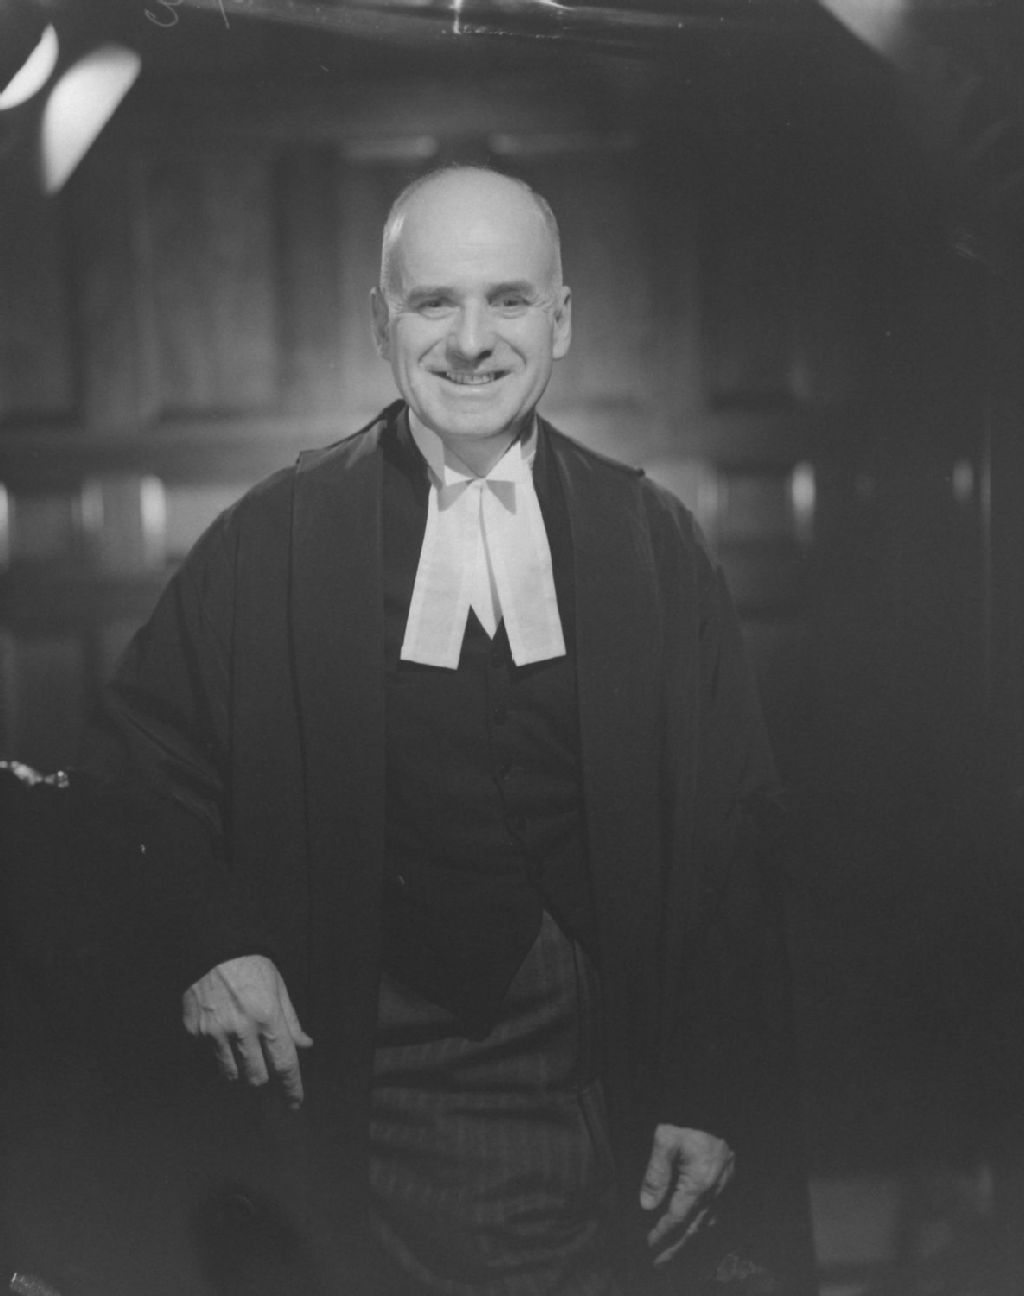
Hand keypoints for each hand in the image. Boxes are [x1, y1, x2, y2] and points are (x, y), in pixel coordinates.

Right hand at [182, 955, 312, 1107]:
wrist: (213, 948)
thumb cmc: (251, 966)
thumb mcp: (278, 987)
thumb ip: (291, 1020)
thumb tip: (305, 1044)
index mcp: (268, 1016)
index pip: (284, 1063)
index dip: (292, 1087)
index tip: (295, 1103)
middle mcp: (242, 1029)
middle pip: (257, 1077)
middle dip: (264, 1077)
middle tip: (264, 1066)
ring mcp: (215, 1033)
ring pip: (232, 1074)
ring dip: (241, 1070)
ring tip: (243, 1050)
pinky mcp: (195, 1032)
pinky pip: (211, 1057)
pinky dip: (220, 1053)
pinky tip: (222, 1034)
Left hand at [639, 1125, 734, 1265]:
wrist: (718, 1108)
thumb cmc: (690, 1120)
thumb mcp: (665, 1139)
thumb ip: (656, 1173)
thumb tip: (647, 1205)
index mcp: (698, 1183)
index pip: (676, 1217)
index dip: (662, 1233)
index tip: (649, 1244)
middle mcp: (713, 1191)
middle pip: (692, 1228)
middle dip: (675, 1247)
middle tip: (658, 1262)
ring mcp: (722, 1189)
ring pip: (705, 1223)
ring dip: (687, 1240)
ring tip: (672, 1253)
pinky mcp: (726, 1183)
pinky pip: (714, 1213)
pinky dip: (701, 1226)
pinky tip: (694, 1229)